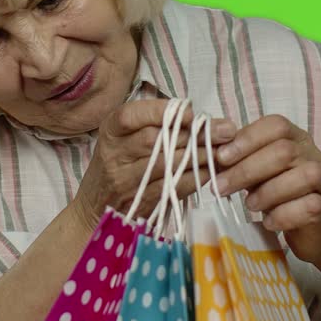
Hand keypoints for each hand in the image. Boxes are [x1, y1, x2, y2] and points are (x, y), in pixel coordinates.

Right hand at [72, 99, 235, 228]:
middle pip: (155, 140)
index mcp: (110, 132)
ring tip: (223, 150)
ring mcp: (126, 181)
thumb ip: (152, 124)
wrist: (95, 209)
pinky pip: (174, 187)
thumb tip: (197, 116)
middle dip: (194, 134)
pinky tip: (211, 171)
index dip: (161, 112)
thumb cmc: (117, 165)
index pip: (131, 116)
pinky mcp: (141, 202)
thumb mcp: (123, 139)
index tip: (190, 112)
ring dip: (200, 156)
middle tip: (225, 130)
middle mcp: (114, 155)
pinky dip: (196, 178)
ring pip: (167, 164)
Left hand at [213, 114, 320, 264]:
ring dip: (268, 192)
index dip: (247, 139)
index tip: (221, 157)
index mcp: (295, 138)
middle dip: (246, 170)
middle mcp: (313, 155)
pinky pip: (309, 206)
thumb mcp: (258, 171)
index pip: (276, 126)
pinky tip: (269, 222)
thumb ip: (241, 159)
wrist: (315, 227)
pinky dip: (283, 215)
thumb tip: (211, 152)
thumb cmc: (280, 193)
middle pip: (284, 151)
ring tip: (249, 205)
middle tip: (221, 187)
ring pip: (302, 177)